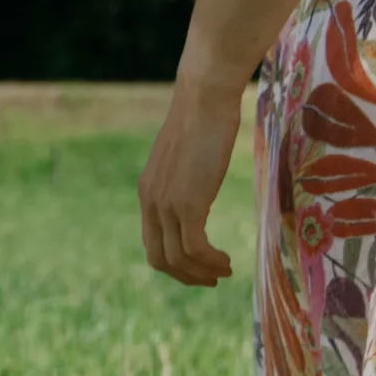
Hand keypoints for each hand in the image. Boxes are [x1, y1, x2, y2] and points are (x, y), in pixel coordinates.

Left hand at [138, 70, 243, 286]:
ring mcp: (167, 204)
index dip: (176, 264)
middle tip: (213, 278)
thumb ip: (186, 177)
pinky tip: (227, 260)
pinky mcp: (188, 203)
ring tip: (225, 271)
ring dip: (203, 272)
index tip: (201, 266)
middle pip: (160, 259)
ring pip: (179, 258)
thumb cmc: (204, 117)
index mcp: (148, 192)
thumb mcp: (187, 155)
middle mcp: (151, 202)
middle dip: (186, 276)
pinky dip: (211, 261)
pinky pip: (195, 248)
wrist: (204, 97)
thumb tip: (200, 184)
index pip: (153, 244)